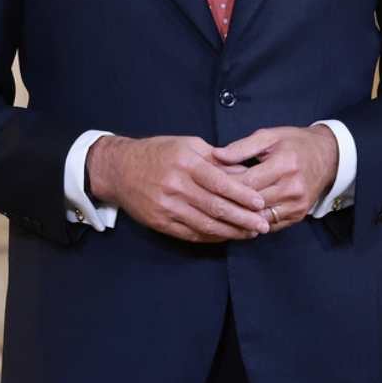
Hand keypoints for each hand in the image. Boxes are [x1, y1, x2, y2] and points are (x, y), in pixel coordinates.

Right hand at [87, 135, 272, 242]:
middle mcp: (175, 186)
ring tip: (250, 234)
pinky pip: (190, 234)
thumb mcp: (186, 145)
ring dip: (231, 231)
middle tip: (263, 225)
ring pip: (205, 224)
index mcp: (185, 163)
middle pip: (215, 207)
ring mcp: (166, 207)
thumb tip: (243, 173)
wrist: (118, 169)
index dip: (242, 194)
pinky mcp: (160, 222)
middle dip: (243, 218)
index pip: (219, 182)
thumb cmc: (157, 153)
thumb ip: (215, 159)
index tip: (260, 203)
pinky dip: (211, 237)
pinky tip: (226, 236)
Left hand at [212, 125, 338, 231]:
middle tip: (207, 198)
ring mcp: (297, 205)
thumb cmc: (295, 143)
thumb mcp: (270, 136)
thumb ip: (242, 147)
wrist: (329, 157)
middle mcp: (292, 188)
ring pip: (259, 217)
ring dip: (239, 215)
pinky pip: (270, 225)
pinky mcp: (298, 216)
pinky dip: (253, 222)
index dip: (224, 184)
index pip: (246, 182)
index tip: (207, 182)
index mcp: (284, 165)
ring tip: (219, 209)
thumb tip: (216, 155)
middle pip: (251, 202)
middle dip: (228, 201)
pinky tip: (238, 217)